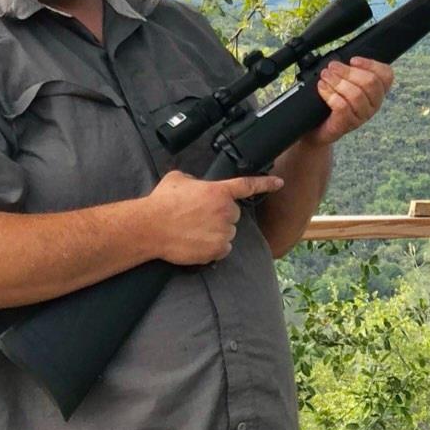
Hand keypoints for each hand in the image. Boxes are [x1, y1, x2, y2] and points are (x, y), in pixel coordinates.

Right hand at [146, 168, 283, 265]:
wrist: (150, 227)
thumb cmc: (161, 203)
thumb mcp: (178, 179)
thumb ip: (195, 180)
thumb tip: (197, 186)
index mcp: (219, 191)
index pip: (248, 185)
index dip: (266, 183)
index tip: (279, 183)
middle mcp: (225, 211)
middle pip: (233, 215)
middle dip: (220, 216)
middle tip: (198, 217)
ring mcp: (223, 231)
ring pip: (228, 233)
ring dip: (216, 232)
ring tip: (193, 231)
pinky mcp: (217, 249)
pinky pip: (222, 249)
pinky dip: (212, 248)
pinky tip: (196, 242)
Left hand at [304, 55, 393, 150]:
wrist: (316, 128)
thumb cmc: (331, 104)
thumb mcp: (344, 84)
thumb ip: (348, 72)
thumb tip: (340, 60)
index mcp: (377, 92)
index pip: (386, 75)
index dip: (371, 64)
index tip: (353, 60)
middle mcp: (373, 105)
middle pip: (370, 83)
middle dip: (348, 71)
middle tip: (332, 67)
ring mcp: (361, 117)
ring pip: (356, 94)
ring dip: (337, 82)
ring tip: (325, 76)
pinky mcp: (347, 125)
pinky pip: (342, 106)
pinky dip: (330, 94)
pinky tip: (322, 87)